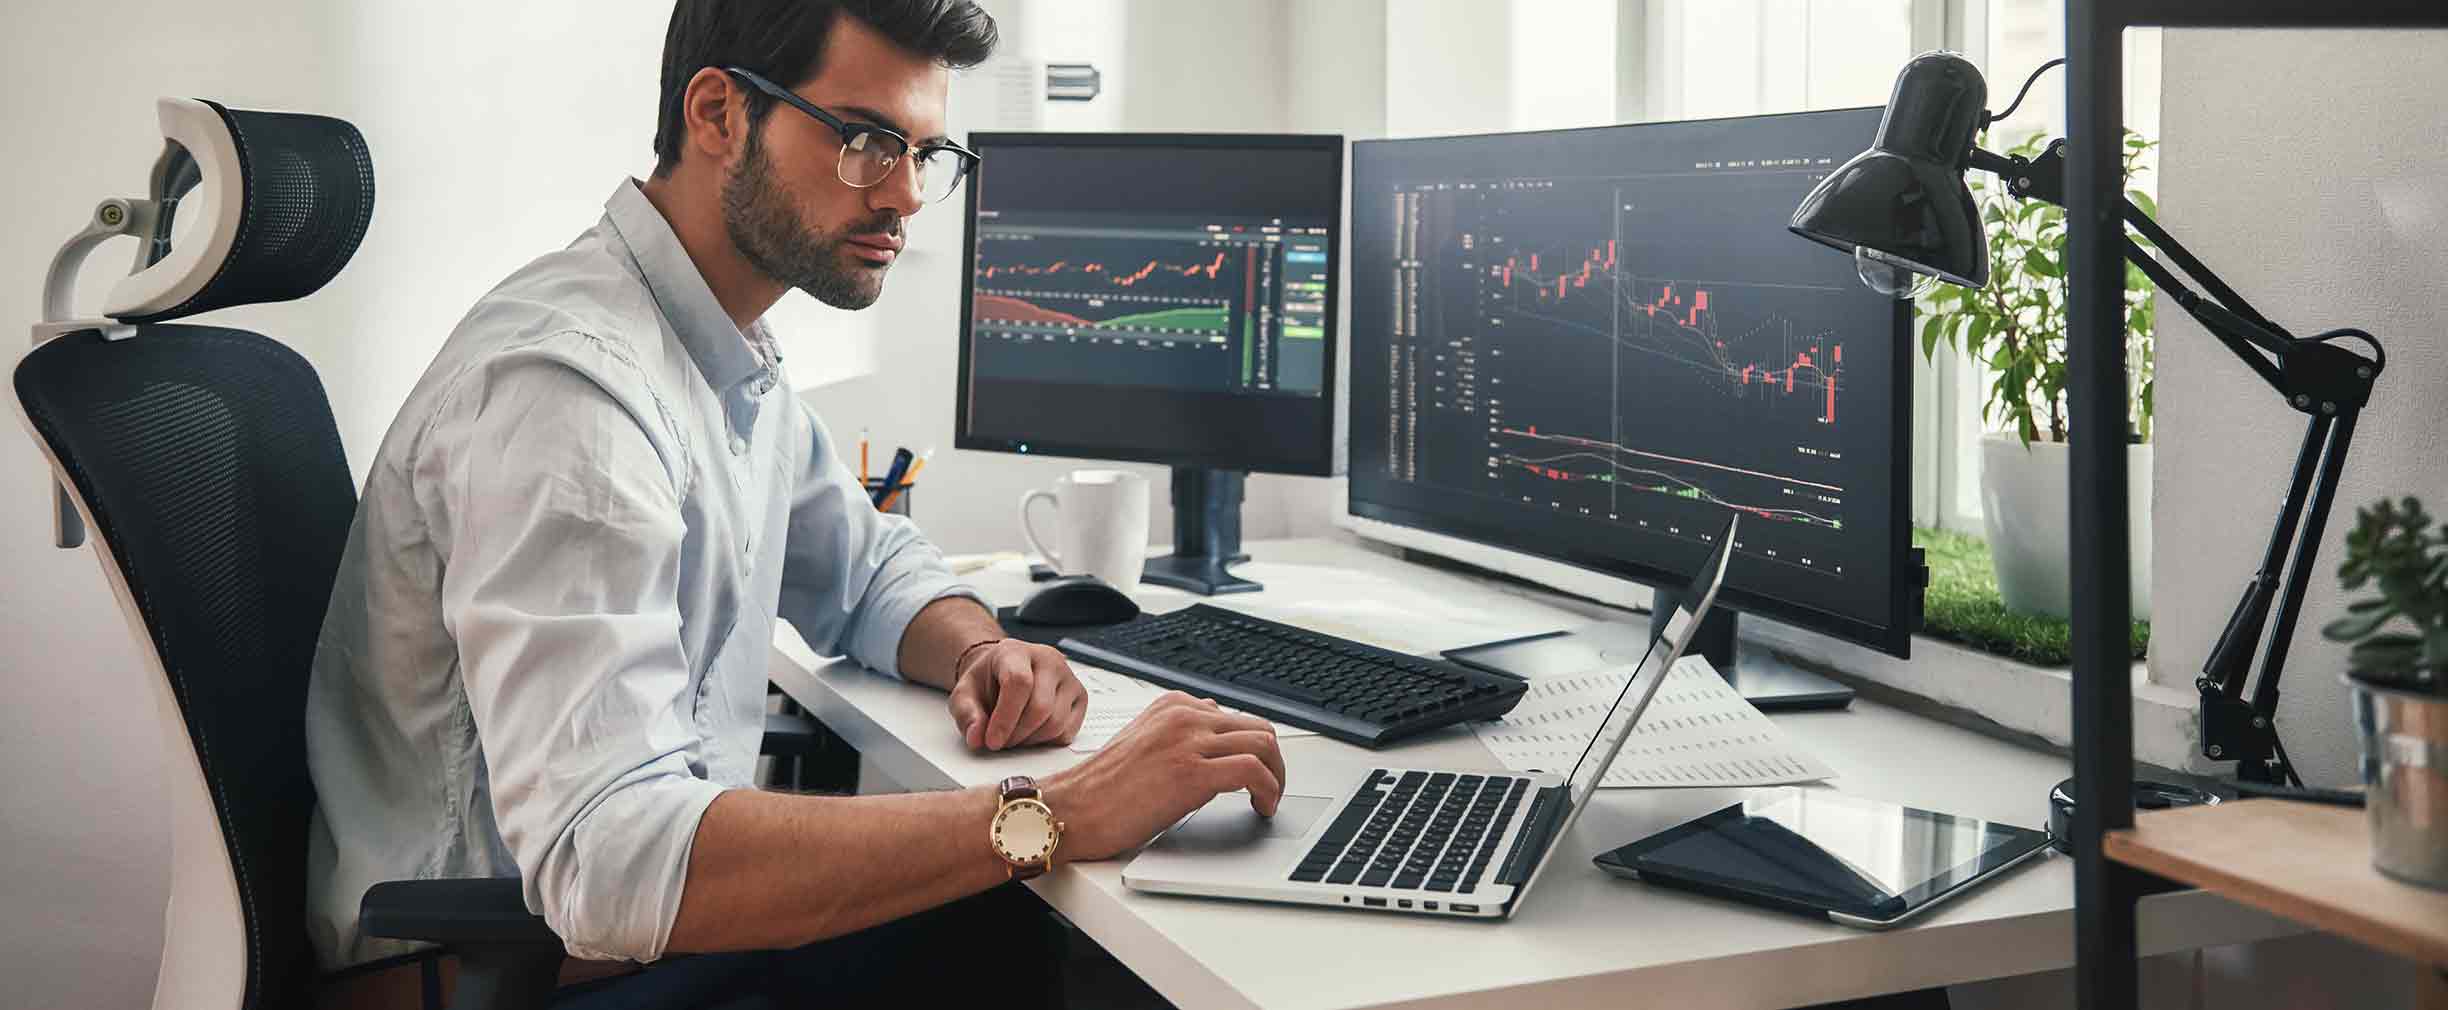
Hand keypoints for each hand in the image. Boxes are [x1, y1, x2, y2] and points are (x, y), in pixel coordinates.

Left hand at [946, 640, 1088, 749]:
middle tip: (999, 742)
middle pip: (1040, 707)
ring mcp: (1069, 678)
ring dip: (1030, 741)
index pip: (1019, 682)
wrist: (1007, 673)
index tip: (992, 741)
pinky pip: (1067, 731)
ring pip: (1056, 722)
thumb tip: (976, 738)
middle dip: (1016, 734)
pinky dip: (1047, 741)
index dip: (1005, 718)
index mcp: (1016, 652)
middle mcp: (1049, 660)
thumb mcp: (965, 694)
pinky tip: (1031, 733)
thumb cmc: (989, 681)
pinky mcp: (1080, 697)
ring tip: (1013, 736)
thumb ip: (966, 714)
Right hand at [1039, 692, 1285, 862]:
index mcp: (1172, 705)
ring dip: (1276, 776)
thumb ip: (1177, 732)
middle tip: (1271, 786)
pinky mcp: (1193, 772)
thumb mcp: (1142, 742)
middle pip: (1257, 727)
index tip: (1257, 770)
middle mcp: (1184, 715)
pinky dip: (1269, 789)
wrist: (1072, 809)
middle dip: (1273, 760)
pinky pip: (1253, 771)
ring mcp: (1189, 741)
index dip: (1253, 747)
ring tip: (1269, 798)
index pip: (1235, 716)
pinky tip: (1262, 806)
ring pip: (1263, 745)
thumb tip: (1213, 729)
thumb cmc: (1100, 788)